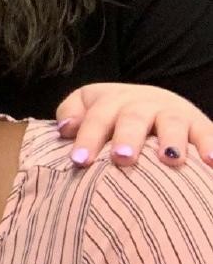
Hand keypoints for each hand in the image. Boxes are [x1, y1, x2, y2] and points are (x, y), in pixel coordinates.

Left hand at [57, 82, 212, 167]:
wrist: (155, 101)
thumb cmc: (113, 114)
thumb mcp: (88, 106)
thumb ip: (73, 114)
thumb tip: (66, 128)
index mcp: (112, 100)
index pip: (97, 117)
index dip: (87, 137)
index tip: (79, 161)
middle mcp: (144, 104)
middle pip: (133, 118)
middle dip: (128, 136)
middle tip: (122, 158)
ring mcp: (174, 113)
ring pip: (172, 122)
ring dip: (171, 141)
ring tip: (170, 161)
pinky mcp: (199, 125)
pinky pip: (208, 133)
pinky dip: (210, 146)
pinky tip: (210, 163)